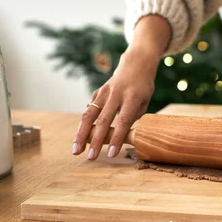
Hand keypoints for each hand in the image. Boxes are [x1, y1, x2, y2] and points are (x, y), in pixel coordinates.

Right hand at [72, 15, 170, 159]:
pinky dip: (84, 124)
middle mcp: (116, 95)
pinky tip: (80, 137)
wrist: (136, 64)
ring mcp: (104, 92)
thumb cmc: (143, 86)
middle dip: (95, 141)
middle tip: (90, 157)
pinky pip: (89, 110)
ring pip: (89, 115)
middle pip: (103, 120)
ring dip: (81, 134)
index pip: (123, 121)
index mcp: (132, 98)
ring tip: (75, 150)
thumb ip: (134, 117)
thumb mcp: (145, 101)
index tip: (111, 154)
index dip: (116, 139)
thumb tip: (124, 135)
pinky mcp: (97, 92)